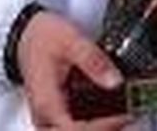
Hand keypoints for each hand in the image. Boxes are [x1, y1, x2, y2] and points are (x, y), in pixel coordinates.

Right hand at [16, 9, 132, 129]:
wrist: (27, 35)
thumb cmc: (42, 37)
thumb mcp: (72, 41)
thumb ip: (94, 61)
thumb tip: (116, 82)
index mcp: (48, 103)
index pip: (76, 129)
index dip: (104, 126)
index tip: (126, 114)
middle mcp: (46, 117)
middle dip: (106, 128)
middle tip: (129, 114)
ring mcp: (49, 119)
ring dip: (102, 126)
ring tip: (124, 112)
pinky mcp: (56, 115)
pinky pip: (75, 127)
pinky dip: (95, 123)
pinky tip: (112, 111)